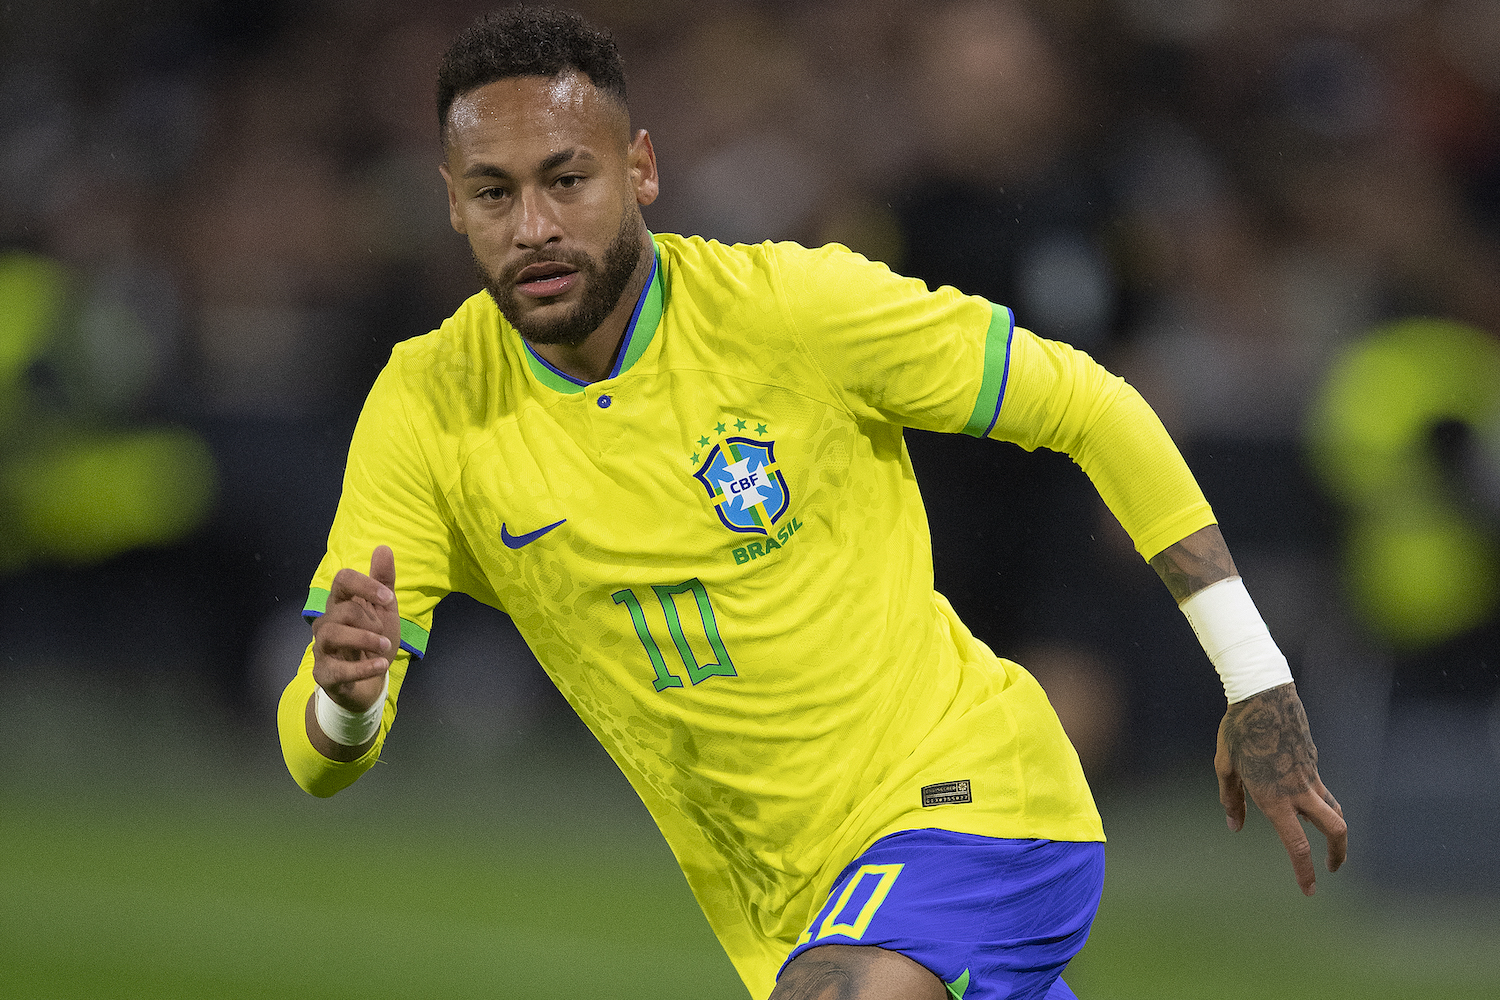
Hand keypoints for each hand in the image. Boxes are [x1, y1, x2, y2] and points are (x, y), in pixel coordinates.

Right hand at [311, 545, 400, 713]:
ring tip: (385, 648)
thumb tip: (383, 547)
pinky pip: (337, 669)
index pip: (342, 580)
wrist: (369, 682)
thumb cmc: (374, 641)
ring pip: (333, 634)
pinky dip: (362, 668)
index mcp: (341, 603)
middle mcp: (327, 622)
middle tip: (386, 634)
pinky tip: (381, 666)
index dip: (364, 584)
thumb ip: (383, 583)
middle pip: (343, 610)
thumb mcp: (384, 611)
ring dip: (364, 640)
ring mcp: (322, 648)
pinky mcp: (324, 673)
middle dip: (369, 621)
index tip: (388, 597)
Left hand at [1216, 681, 1347, 894]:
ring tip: (1328, 842)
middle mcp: (1297, 790)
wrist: (1263, 694)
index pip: (1296, 844)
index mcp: (1273, 797)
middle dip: (1338, 853)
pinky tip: (1299, 796)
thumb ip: (1231, 799)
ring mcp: (1310, 774)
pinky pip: (1319, 787)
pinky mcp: (1313, 760)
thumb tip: (1234, 825)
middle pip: (1335, 829)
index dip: (1305, 871)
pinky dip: (1316, 800)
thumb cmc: (1237, 730)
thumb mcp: (1225, 766)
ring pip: (1333, 809)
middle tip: (1332, 869)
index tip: (1310, 890)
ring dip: (1335, 829)